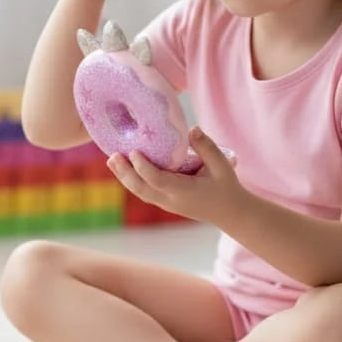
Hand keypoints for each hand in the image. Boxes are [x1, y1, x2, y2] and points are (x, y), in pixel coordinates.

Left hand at [108, 127, 244, 225]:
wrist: (229, 212)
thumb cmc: (226, 186)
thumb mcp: (222, 165)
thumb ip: (206, 147)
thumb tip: (191, 129)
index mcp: (184, 191)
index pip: (157, 180)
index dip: (143, 166)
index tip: (133, 151)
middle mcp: (171, 200)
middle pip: (141, 189)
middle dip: (125, 173)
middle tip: (113, 155)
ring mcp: (166, 203)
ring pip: (140, 192)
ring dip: (125, 177)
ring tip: (112, 160)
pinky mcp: (165, 202)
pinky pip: (145, 192)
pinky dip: (133, 180)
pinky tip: (124, 168)